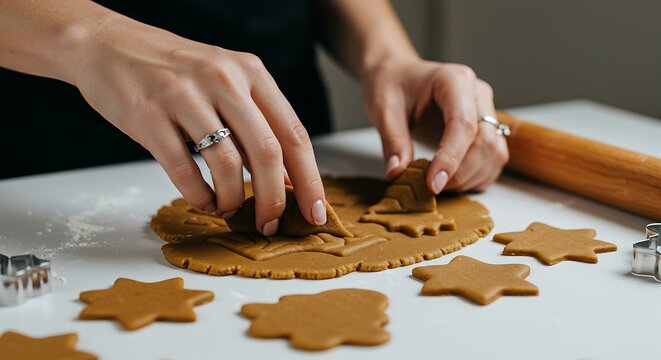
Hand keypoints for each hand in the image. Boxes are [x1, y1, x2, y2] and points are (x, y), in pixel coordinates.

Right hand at [71, 15, 326, 234]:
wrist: (108, 45)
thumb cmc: (173, 71)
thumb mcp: (225, 81)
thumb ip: (254, 123)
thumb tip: (283, 180)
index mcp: (251, 72)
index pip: (294, 134)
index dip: (310, 180)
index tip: (315, 212)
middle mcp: (224, 80)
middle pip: (267, 153)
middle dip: (274, 200)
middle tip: (270, 224)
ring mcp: (185, 96)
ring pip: (227, 165)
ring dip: (233, 199)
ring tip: (228, 208)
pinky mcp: (149, 116)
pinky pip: (184, 170)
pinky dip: (199, 196)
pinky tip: (202, 200)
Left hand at [362, 57, 508, 192]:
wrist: (398, 76)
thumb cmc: (392, 85)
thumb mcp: (383, 109)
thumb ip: (393, 141)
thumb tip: (398, 173)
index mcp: (455, 81)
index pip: (464, 124)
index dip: (451, 158)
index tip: (433, 184)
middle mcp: (478, 94)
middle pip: (485, 141)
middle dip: (460, 172)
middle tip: (430, 187)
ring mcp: (486, 111)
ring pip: (494, 153)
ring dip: (470, 177)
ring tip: (438, 183)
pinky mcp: (487, 129)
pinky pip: (493, 159)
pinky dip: (476, 177)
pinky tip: (452, 180)